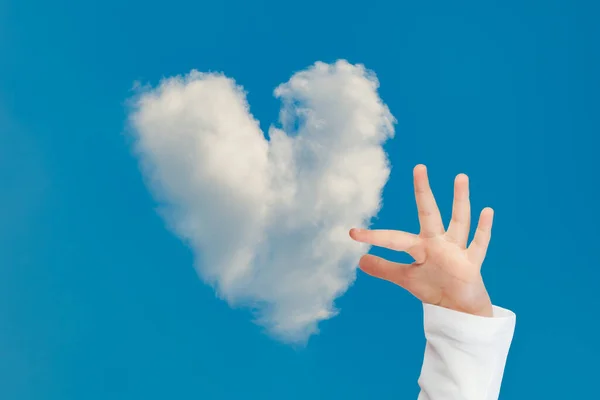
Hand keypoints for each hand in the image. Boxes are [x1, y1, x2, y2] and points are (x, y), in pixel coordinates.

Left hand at [350, 164, 494, 316]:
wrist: (460, 309)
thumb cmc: (435, 288)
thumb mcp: (406, 279)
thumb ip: (385, 269)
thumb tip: (360, 260)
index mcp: (421, 247)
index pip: (394, 239)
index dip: (374, 237)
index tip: (352, 233)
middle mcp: (438, 244)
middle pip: (429, 214)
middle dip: (423, 192)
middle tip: (419, 166)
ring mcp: (456, 252)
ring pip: (458, 222)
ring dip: (460, 201)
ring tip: (460, 176)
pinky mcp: (471, 264)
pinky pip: (478, 245)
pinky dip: (483, 229)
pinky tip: (487, 210)